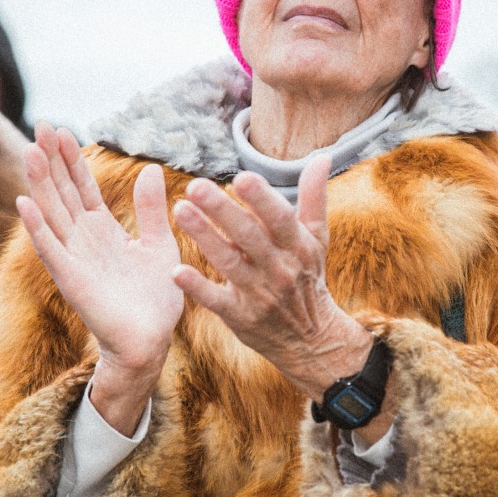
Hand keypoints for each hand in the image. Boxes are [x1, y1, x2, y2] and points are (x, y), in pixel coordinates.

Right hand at [17, 124, 183, 433]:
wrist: (151, 342)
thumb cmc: (155, 300)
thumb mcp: (158, 245)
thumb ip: (150, 210)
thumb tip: (150, 169)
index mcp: (102, 232)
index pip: (81, 187)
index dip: (71, 159)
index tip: (61, 128)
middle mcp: (83, 241)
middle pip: (62, 192)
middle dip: (52, 160)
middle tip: (41, 123)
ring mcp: (74, 259)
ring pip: (52, 214)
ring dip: (40, 184)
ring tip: (31, 152)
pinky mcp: (72, 280)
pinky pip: (51, 249)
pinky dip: (37, 227)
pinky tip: (24, 203)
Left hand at [171, 155, 371, 399]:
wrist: (311, 339)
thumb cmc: (308, 278)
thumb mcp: (316, 240)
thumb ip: (314, 197)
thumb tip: (322, 156)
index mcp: (297, 247)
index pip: (279, 219)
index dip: (261, 199)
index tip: (241, 178)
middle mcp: (279, 269)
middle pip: (249, 237)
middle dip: (223, 211)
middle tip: (196, 186)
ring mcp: (259, 293)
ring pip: (229, 262)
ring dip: (204, 237)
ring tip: (180, 211)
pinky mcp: (240, 316)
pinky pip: (216, 300)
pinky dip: (197, 287)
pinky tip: (176, 272)